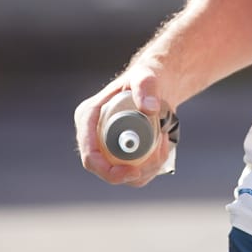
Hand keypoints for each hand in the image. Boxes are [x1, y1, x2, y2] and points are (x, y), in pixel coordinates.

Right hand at [75, 70, 174, 187]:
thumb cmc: (148, 77)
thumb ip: (146, 87)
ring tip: (163, 141)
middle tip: (160, 154)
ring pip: (121, 174)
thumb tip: (148, 108)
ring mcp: (105, 145)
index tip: (134, 171)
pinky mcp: (119, 153)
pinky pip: (131, 173)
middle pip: (105, 169)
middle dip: (134, 171)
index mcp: (88, 116)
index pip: (90, 153)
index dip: (107, 170)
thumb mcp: (147, 78)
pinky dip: (150, 167)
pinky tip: (162, 146)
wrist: (159, 84)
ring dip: (147, 168)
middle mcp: (92, 134)